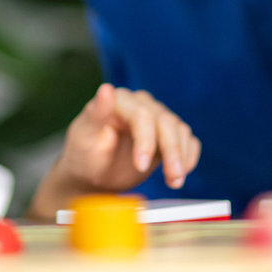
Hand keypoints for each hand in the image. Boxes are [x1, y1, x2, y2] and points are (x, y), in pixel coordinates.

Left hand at [29, 85, 201, 218]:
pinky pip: (188, 141)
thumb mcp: (83, 137)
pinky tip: (179, 174)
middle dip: (171, 152)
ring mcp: (156, 119)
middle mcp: (141, 105)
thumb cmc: (83, 154)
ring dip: (182, 157)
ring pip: (180, 131)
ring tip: (174, 181)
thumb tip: (107, 89)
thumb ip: (96, 113)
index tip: (140, 166)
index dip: (145, 140)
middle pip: (166, 122)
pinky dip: (188, 157)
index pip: (141, 115)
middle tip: (172, 179)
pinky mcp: (167, 136)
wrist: (92, 175)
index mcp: (120, 101)